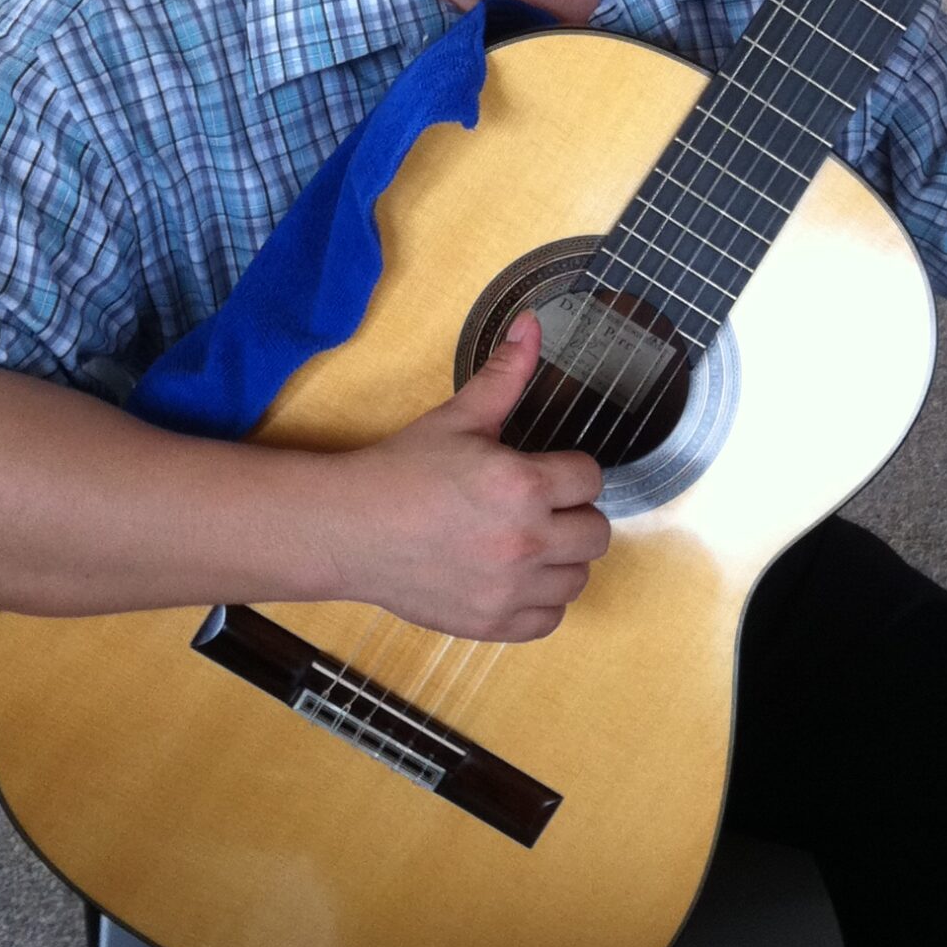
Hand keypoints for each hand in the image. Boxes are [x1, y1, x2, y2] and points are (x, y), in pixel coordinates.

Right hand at [328, 316, 608, 639]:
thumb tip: (532, 323)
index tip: (549, 474)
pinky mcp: (492, 622)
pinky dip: (541, 602)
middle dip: (574, 516)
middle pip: (597, 533)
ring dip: (563, 560)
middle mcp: (524, 541)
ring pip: (579, 579)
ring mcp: (509, 588)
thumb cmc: (401, 471)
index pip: (590, 478)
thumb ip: (505, 374)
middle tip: (541, 509)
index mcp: (522, 485)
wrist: (349, 529)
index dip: (571, 472)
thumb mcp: (458, 417)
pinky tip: (516, 578)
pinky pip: (551, 619)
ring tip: (530, 543)